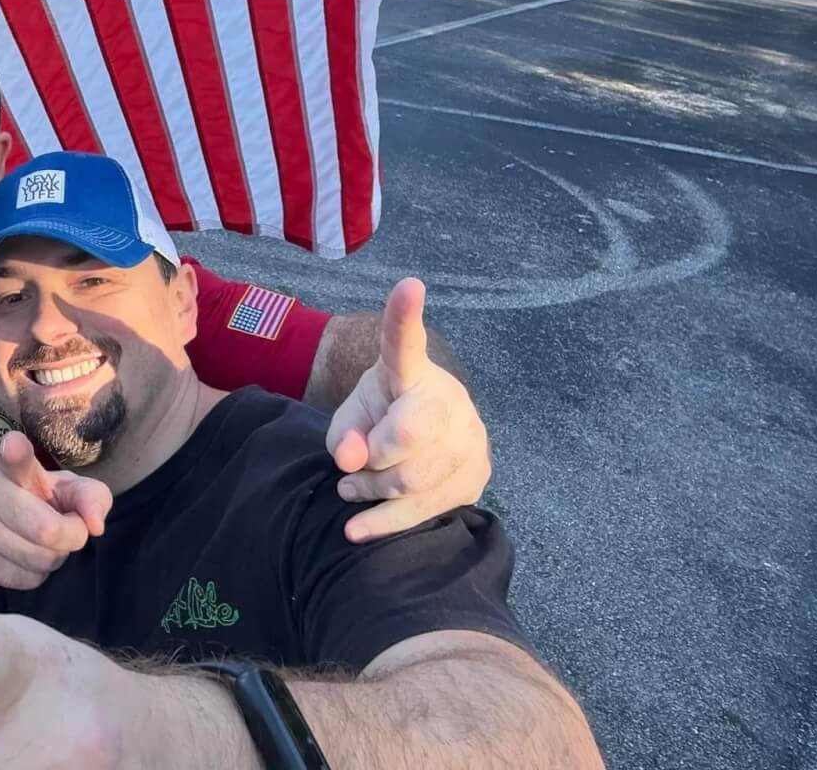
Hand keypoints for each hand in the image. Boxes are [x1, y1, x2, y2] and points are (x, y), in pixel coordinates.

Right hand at [0, 431, 112, 594]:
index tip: (14, 447)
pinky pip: (26, 580)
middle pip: (50, 530)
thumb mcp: (59, 489)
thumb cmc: (23, 504)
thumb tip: (96, 525)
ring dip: (52, 559)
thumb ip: (89, 495)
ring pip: (41, 559)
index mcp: (7, 463)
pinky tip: (17, 560)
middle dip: (71, 537)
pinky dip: (34, 576)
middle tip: (64, 529)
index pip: (13, 455)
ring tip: (36, 543)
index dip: (15, 451)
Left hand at [324, 278, 490, 542]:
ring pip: (413, 479)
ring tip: (354, 487)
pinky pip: (425, 510)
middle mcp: (448, 400)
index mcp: (412, 373)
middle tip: (351, 467)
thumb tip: (352, 460)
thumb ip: (341, 434)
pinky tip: (356, 530)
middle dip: (370, 459)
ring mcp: (469, 438)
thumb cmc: (378, 419)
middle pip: (406, 437)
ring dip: (371, 491)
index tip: (409, 285)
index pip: (406, 344)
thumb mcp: (349, 417)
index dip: (405, 316)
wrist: (423, 440)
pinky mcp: (475, 477)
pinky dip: (384, 523)